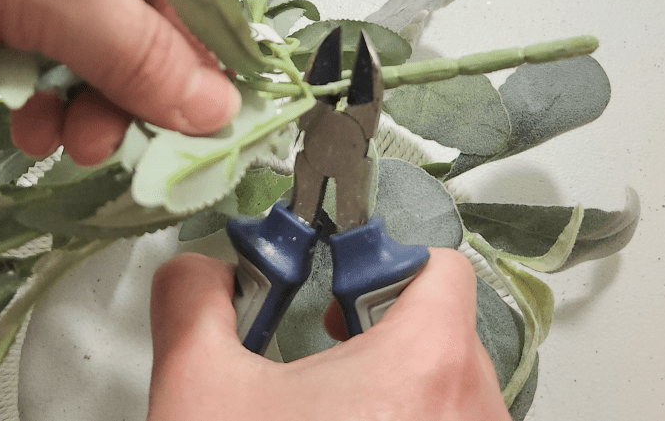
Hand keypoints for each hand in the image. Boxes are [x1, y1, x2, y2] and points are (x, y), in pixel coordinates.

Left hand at [0, 0, 239, 164]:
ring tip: (39, 133)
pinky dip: (7, 64)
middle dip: (111, 79)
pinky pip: (1, 16)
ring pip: (56, 15)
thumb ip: (134, 48)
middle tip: (95, 143)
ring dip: (58, 82)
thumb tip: (215, 101)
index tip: (193, 128)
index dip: (187, 53)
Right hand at [148, 249, 510, 420]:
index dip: (376, 259)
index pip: (438, 266)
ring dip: (396, 379)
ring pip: (453, 386)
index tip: (332, 285)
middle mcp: (472, 416)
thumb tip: (199, 272)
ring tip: (332, 404)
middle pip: (445, 324)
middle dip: (379, 323)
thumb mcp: (198, 388)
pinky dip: (412, 419)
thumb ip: (192, 301)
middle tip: (324, 344)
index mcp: (424, 368)